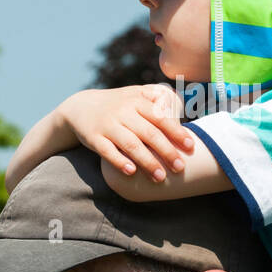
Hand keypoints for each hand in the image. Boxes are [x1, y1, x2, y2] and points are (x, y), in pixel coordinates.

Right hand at [63, 84, 192, 181]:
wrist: (82, 107)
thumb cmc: (120, 104)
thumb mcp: (138, 94)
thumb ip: (161, 98)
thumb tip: (184, 109)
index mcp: (138, 100)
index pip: (161, 117)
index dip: (176, 131)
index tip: (190, 146)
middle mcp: (123, 111)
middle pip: (149, 133)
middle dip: (166, 151)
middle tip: (180, 167)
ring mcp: (108, 125)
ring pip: (130, 144)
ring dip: (147, 161)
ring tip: (160, 177)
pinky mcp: (93, 138)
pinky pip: (107, 151)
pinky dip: (119, 161)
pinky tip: (131, 172)